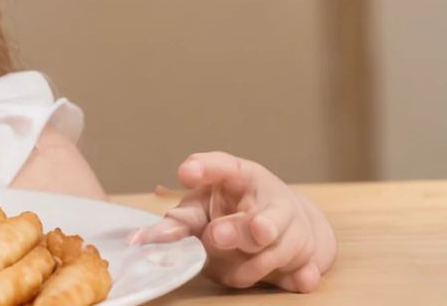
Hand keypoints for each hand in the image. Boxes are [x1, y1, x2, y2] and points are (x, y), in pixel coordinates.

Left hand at [127, 152, 336, 292]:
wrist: (290, 224)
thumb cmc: (233, 212)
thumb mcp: (203, 210)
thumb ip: (176, 224)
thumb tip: (138, 241)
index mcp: (239, 176)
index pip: (223, 166)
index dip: (206, 168)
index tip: (186, 172)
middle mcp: (268, 197)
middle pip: (258, 215)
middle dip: (238, 229)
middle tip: (215, 236)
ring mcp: (292, 224)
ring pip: (278, 247)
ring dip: (255, 263)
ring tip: (235, 274)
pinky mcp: (308, 252)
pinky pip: (305, 267)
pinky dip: (300, 275)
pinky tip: (300, 279)